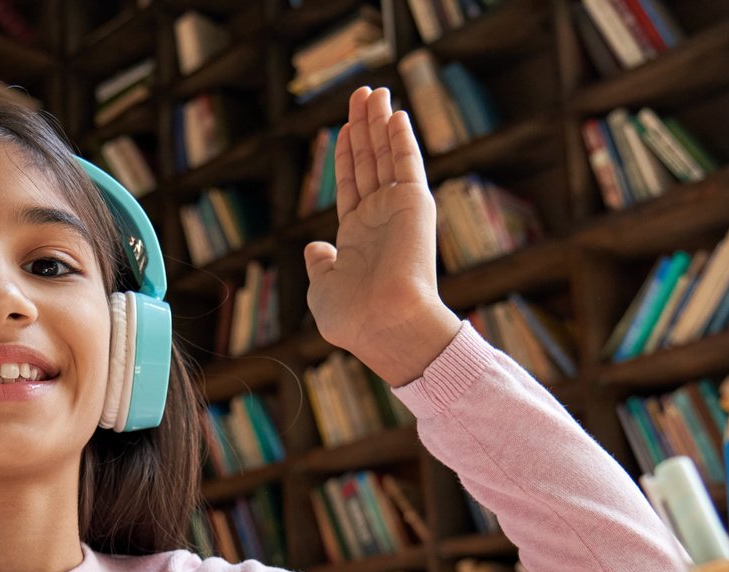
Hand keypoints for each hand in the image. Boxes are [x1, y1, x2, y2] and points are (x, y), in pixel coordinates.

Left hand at [304, 86, 461, 387]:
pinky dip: (400, 138)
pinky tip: (395, 114)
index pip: (351, 184)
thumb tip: (314, 248)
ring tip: (373, 91)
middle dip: (364, 127)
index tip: (344, 127)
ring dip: (378, 122)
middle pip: (369, 161)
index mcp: (356, 237)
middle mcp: (378, 219)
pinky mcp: (414, 204)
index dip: (347, 154)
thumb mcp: (323, 289)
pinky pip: (406, 163)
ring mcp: (396, 210)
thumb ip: (320, 265)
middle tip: (361, 93)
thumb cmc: (352, 318)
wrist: (384, 324)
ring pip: (385, 155)